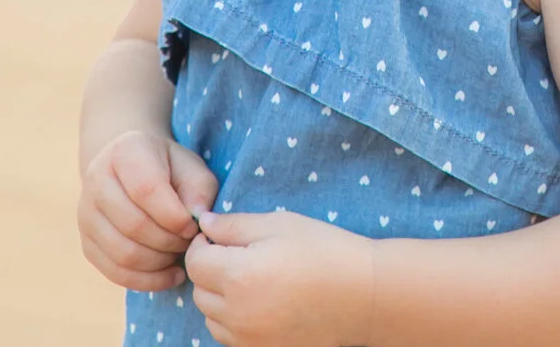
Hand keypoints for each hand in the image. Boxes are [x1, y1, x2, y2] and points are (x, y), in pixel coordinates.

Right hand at [78, 130, 218, 290]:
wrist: (130, 170)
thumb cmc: (169, 168)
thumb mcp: (192, 168)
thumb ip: (200, 190)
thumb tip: (198, 219)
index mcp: (125, 152)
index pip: (146, 190)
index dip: (174, 216)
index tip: (193, 226)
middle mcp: (97, 179)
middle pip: (133, 225)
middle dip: (169, 242)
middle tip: (189, 243)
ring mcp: (86, 213)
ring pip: (123, 253)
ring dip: (159, 263)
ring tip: (179, 256)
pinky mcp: (87, 242)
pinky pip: (115, 272)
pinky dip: (146, 281)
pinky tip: (169, 275)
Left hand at [184, 208, 375, 346]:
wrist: (364, 294)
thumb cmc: (325, 251)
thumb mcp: (280, 224)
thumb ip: (234, 225)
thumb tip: (204, 225)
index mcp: (239, 275)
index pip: (195, 262)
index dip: (202, 245)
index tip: (217, 237)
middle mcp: (238, 313)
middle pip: (199, 291)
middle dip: (210, 270)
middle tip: (236, 255)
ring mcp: (249, 338)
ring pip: (211, 318)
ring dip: (219, 298)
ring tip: (249, 280)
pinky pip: (230, 337)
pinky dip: (234, 321)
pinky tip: (259, 304)